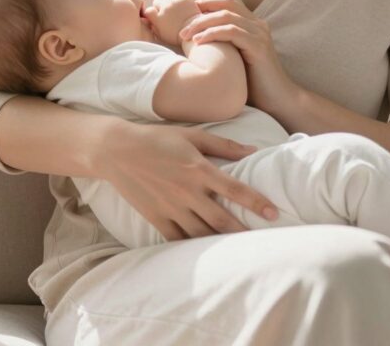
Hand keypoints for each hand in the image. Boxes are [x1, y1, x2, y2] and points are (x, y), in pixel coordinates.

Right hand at [96, 121, 279, 240]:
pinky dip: (191, 246)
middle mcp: (187, 191)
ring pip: (201, 233)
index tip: (273, 213)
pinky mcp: (156, 217)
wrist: (117, 150)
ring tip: (237, 251)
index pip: (235, 189)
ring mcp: (171, 207)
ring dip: (220, 243)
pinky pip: (177, 238)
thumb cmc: (157, 139)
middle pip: (221, 219)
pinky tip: (204, 252)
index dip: (256, 202)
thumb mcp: (192, 136)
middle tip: (260, 242)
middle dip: (243, 232)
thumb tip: (252, 150)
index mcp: (199, 169)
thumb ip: (223, 145)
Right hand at [143, 0, 200, 45]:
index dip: (152, 12)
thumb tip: (148, 20)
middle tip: (168, 12)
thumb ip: (153, 26)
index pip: (149, 10)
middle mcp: (165, 8)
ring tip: (178, 10)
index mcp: (158, 18)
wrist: (195, 34)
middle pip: (158, 1)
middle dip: (161, 6)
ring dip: (172, 2)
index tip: (156, 15)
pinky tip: (185, 7)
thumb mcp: (161, 35)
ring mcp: (175, 2)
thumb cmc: (177, 37)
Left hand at [179, 0, 298, 114]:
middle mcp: (258, 25)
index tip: (184, 14)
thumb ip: (222, 46)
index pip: (227, 4)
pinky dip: (213, 34)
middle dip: (200, 13)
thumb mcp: (233, 59)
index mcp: (252, 25)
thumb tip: (193, 41)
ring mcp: (260, 34)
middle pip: (225, 6)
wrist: (277, 101)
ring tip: (185, 35)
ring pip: (227, 17)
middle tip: (181, 28)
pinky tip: (199, 42)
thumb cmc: (253, 84)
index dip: (206, 4)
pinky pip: (232, 32)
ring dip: (202, 24)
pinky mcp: (259, 46)